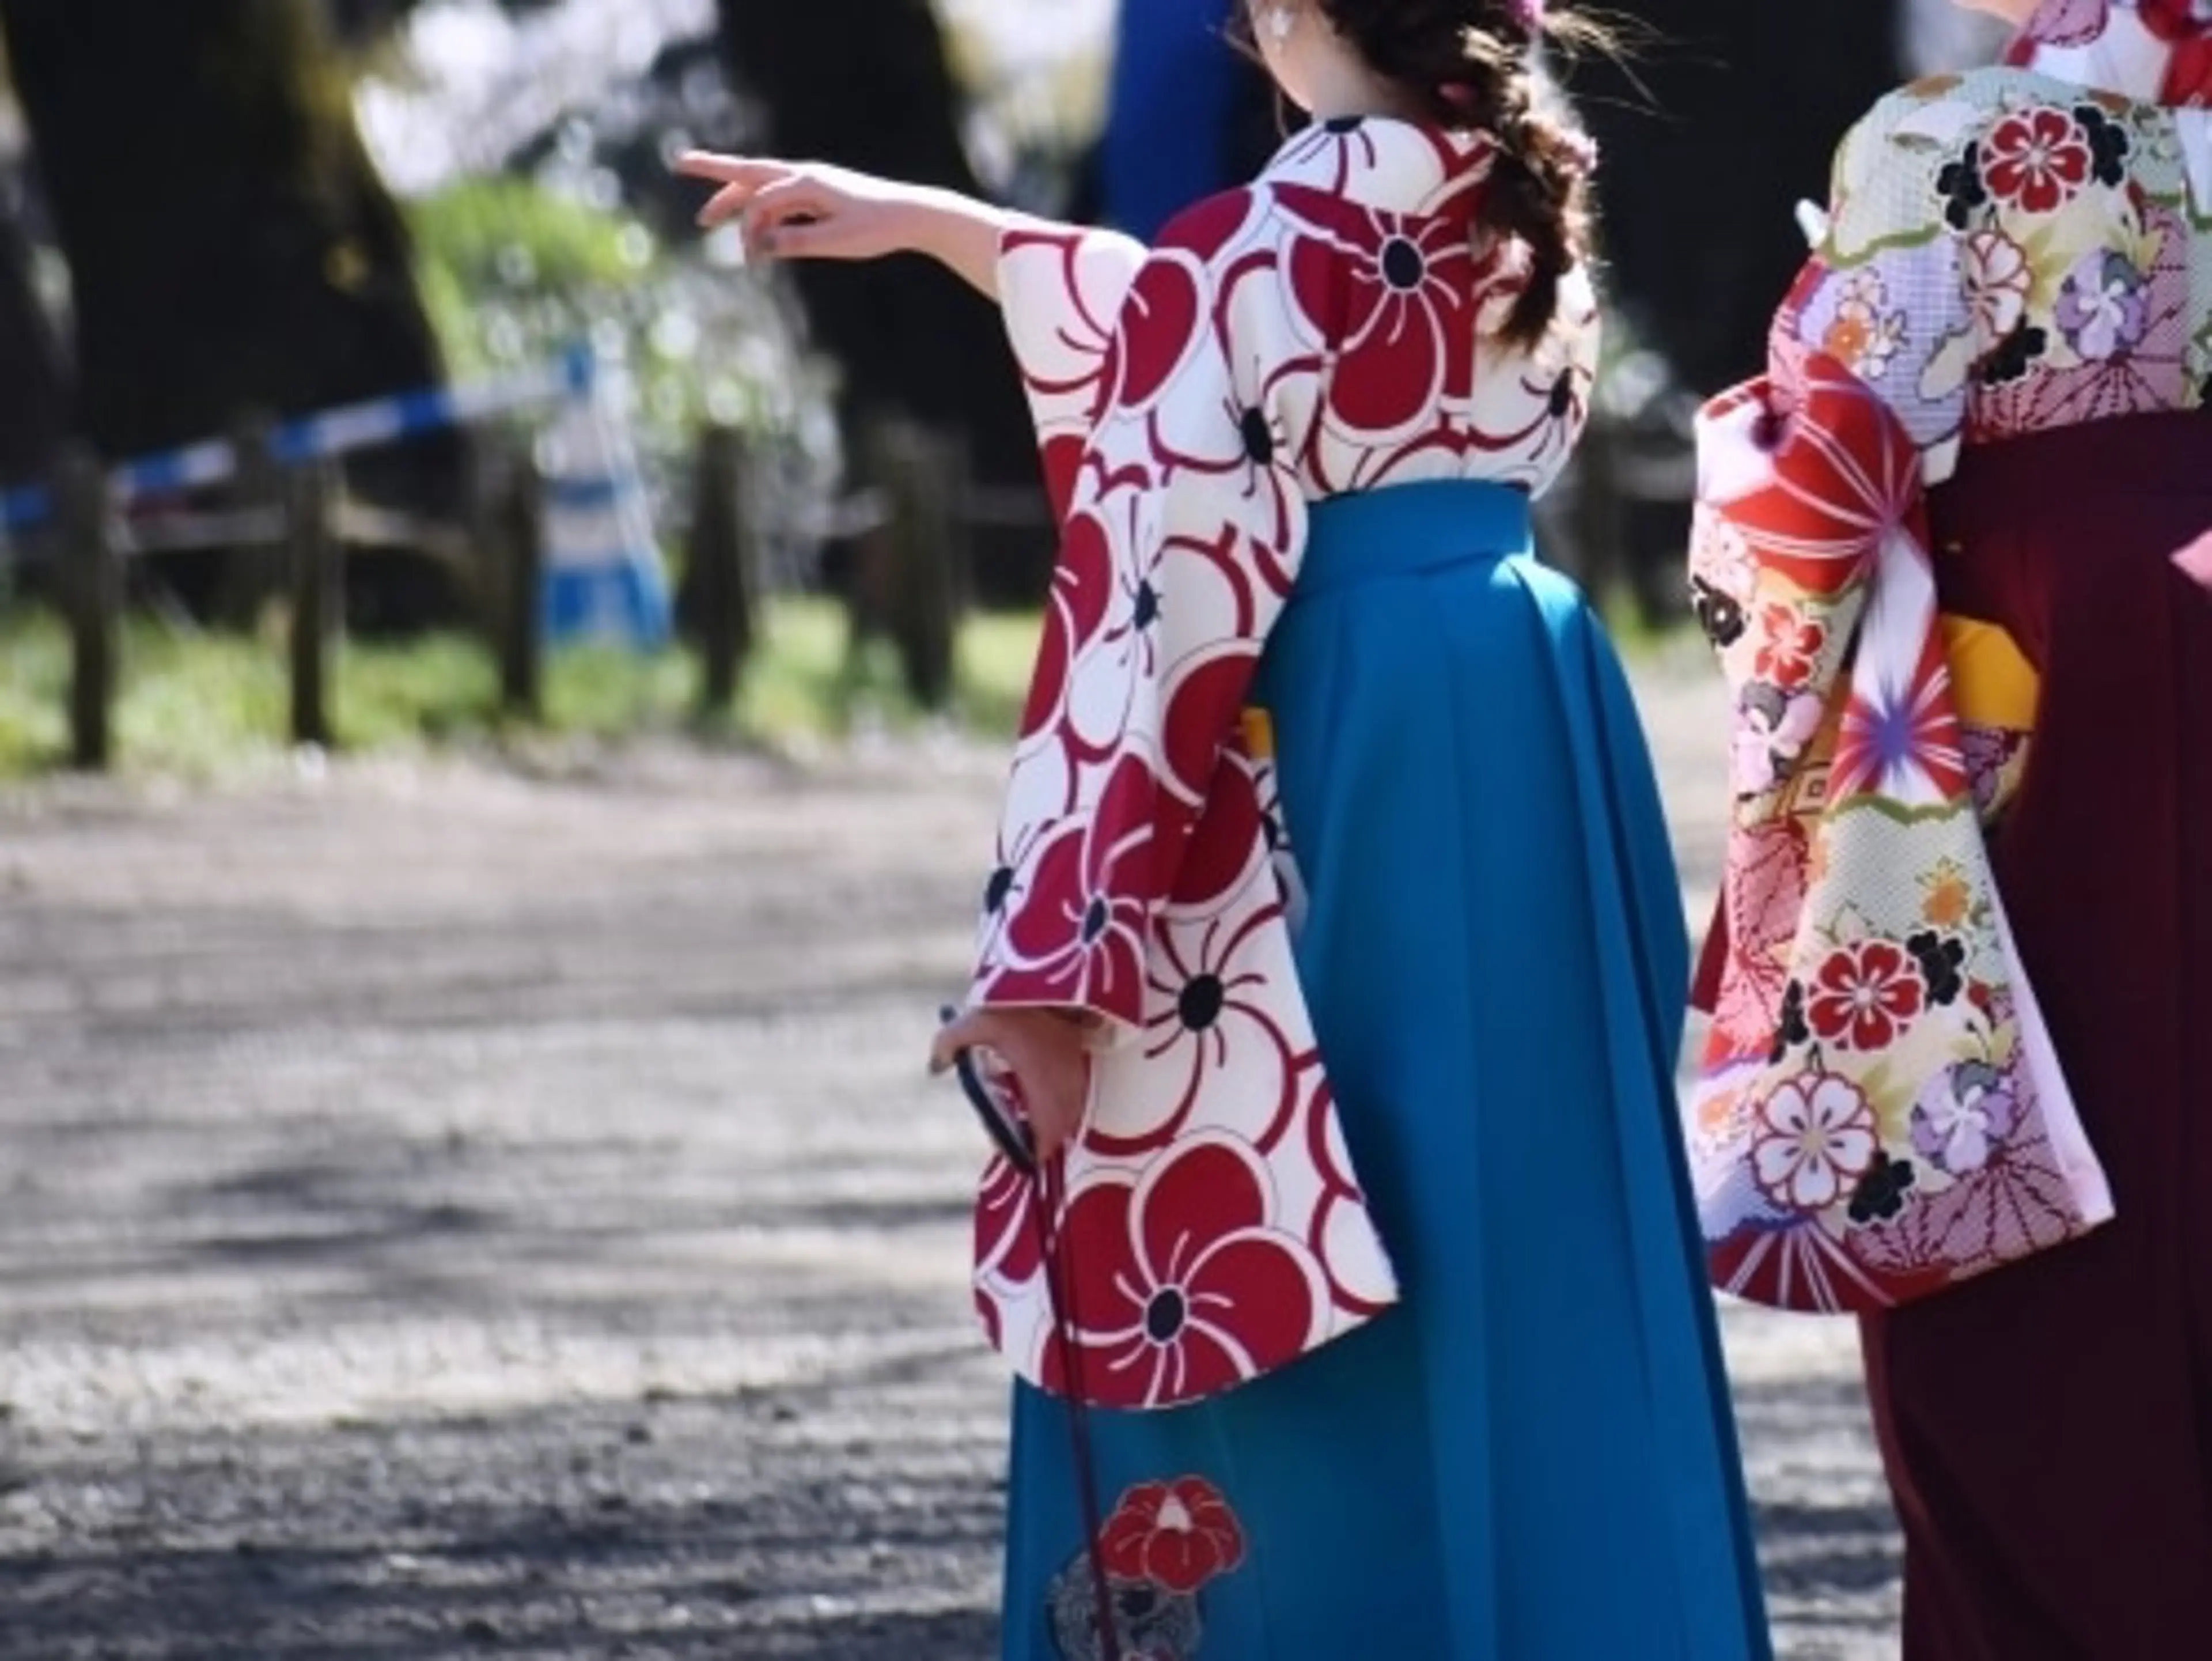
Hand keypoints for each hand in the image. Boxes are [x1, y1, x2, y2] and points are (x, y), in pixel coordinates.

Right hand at [674, 151, 915, 263]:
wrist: (911, 215)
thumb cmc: (877, 227)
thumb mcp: (836, 241)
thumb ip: (796, 242)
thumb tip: (759, 246)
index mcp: (807, 183)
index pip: (761, 201)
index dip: (748, 229)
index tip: (752, 260)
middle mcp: (804, 176)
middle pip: (748, 171)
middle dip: (713, 171)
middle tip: (678, 163)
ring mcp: (809, 183)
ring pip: (760, 187)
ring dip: (732, 200)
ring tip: (705, 219)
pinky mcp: (817, 195)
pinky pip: (779, 200)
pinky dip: (761, 213)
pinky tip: (752, 233)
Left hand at [930, 1007, 1092, 1165]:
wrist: (1051, 978)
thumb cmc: (1012, 1003)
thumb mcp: (973, 1021)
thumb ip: (947, 1045)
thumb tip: (934, 1069)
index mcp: (1040, 1086)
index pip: (1044, 1139)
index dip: (1030, 1152)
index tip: (1013, 1150)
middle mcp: (1064, 1087)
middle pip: (1057, 1132)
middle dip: (1036, 1137)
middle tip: (1011, 1132)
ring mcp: (1076, 1075)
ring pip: (1067, 1114)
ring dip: (1048, 1120)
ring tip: (1021, 1110)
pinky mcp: (1081, 1062)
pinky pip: (1073, 1096)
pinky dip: (1057, 1101)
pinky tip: (1036, 1088)